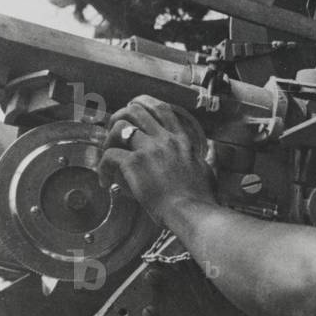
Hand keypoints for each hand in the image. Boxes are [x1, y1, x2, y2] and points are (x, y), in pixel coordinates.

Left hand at [98, 96, 215, 221]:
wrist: (192, 212)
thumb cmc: (201, 198)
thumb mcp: (207, 170)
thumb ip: (208, 157)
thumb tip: (212, 150)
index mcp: (181, 140)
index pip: (161, 109)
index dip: (143, 103)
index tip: (132, 107)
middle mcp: (164, 139)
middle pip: (136, 110)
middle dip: (120, 116)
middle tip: (114, 131)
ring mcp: (149, 150)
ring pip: (120, 127)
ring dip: (109, 139)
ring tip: (108, 155)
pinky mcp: (135, 164)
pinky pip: (109, 156)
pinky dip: (102, 167)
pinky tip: (105, 181)